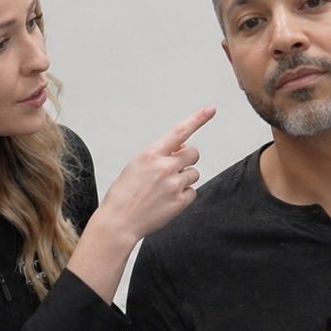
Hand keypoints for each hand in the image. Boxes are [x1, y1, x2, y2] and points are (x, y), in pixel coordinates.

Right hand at [99, 105, 215, 242]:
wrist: (119, 221)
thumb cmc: (125, 193)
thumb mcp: (136, 165)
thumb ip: (160, 154)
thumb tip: (183, 148)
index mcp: (151, 154)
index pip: (179, 131)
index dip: (198, 118)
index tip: (211, 109)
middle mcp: (165, 167)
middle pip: (194, 154)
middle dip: (187, 159)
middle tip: (174, 169)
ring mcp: (174, 184)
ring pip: (194, 174)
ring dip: (184, 178)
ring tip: (165, 189)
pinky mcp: (180, 202)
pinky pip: (193, 192)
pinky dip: (183, 195)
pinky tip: (167, 200)